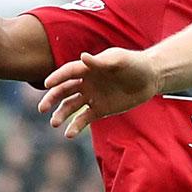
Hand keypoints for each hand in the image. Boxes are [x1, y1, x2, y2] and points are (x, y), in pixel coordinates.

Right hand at [39, 48, 163, 135]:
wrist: (149, 78)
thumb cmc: (134, 64)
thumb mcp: (119, 60)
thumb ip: (101, 61)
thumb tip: (83, 57)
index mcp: (88, 68)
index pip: (68, 72)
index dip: (57, 77)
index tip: (47, 84)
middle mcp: (86, 82)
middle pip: (63, 90)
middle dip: (52, 99)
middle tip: (42, 109)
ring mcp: (92, 96)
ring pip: (71, 106)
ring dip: (61, 114)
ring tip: (54, 123)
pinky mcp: (100, 110)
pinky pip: (84, 118)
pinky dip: (75, 126)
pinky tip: (68, 134)